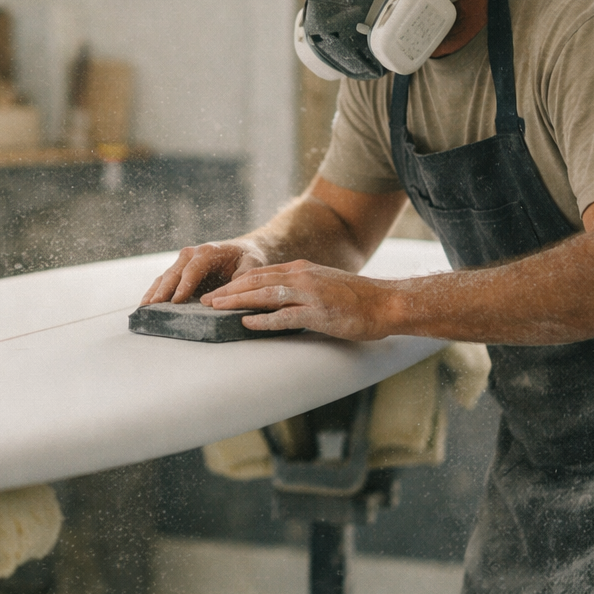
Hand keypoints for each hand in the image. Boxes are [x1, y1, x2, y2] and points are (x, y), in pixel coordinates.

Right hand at [141, 241, 268, 304]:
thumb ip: (243, 277)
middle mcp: (191, 254)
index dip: (183, 286)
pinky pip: (165, 281)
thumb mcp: (252, 264)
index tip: (175, 301)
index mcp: (208, 252)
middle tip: (152, 306)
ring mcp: (183, 262)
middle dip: (162, 291)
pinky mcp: (180, 272)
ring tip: (144, 307)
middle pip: (173, 274)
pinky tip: (148, 303)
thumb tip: (230, 293)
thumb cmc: (248, 257)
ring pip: (165, 277)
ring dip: (154, 292)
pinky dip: (156, 291)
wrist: (244, 250)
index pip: (192, 271)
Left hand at [200, 260, 391, 340]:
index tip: (215, 292)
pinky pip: (285, 315)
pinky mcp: (319, 312)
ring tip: (215, 309)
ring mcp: (310, 294)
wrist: (388, 303)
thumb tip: (276, 300)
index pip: (259, 273)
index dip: (235, 283)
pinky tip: (246, 323)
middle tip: (204, 300)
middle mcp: (302, 277)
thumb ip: (300, 289)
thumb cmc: (358, 299)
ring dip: (237, 301)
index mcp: (301, 270)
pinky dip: (264, 319)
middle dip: (227, 291)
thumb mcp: (323, 285)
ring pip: (265, 294)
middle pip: (255, 281)